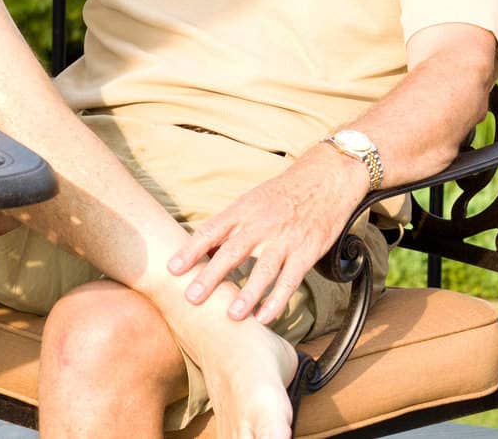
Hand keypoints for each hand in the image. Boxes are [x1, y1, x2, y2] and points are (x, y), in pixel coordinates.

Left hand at [166, 149, 368, 323]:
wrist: (325, 179)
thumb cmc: (283, 193)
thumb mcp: (251, 201)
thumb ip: (229, 225)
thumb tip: (203, 250)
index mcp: (242, 210)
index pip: (211, 230)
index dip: (190, 250)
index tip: (172, 269)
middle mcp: (260, 224)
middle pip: (232, 252)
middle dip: (210, 276)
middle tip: (191, 298)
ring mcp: (284, 239)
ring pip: (263, 270)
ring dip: (246, 294)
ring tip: (231, 315)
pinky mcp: (306, 252)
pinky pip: (290, 280)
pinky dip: (277, 300)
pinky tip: (265, 317)